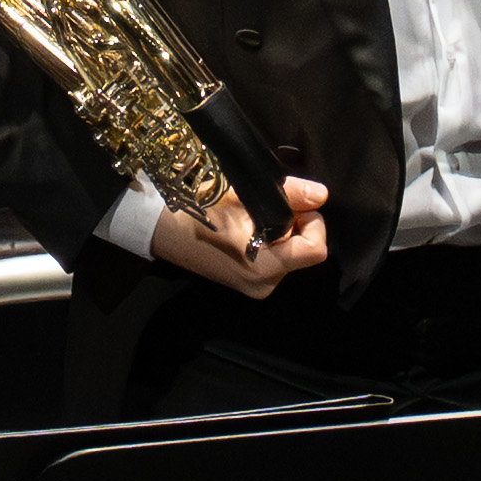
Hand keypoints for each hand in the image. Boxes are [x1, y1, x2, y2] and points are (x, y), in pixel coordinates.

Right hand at [148, 169, 330, 300]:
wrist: (160, 228)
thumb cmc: (198, 210)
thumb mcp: (244, 194)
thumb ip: (289, 194)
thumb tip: (320, 194)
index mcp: (264, 267)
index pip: (315, 250)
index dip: (313, 223)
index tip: (295, 205)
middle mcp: (263, 284)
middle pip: (304, 251)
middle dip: (294, 225)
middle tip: (268, 206)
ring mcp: (255, 287)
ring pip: (290, 254)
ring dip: (281, 232)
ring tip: (252, 216)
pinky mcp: (247, 283)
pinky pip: (274, 260)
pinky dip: (270, 242)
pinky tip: (246, 228)